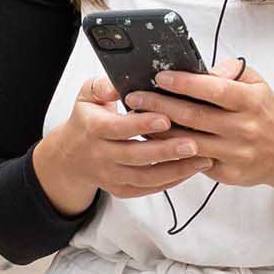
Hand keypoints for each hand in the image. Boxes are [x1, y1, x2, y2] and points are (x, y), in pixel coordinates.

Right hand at [33, 75, 209, 215]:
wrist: (71, 157)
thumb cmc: (87, 120)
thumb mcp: (87, 96)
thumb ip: (102, 86)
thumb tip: (117, 84)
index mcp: (94, 128)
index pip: (119, 128)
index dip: (142, 125)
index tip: (166, 119)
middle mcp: (101, 155)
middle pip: (136, 156)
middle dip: (166, 151)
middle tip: (193, 144)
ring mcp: (111, 175)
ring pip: (145, 177)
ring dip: (175, 170)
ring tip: (202, 159)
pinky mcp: (121, 189)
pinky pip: (148, 188)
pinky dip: (171, 181)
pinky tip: (190, 170)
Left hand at [134, 62, 273, 218]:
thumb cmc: (264, 112)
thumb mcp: (256, 84)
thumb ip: (230, 72)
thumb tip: (202, 69)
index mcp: (251, 101)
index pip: (213, 89)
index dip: (184, 83)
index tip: (159, 77)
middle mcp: (244, 128)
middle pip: (194, 116)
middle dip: (160, 105)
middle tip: (134, 97)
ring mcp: (236, 153)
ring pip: (188, 142)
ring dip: (159, 131)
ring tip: (136, 118)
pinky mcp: (228, 173)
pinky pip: (192, 162)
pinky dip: (171, 151)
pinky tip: (153, 140)